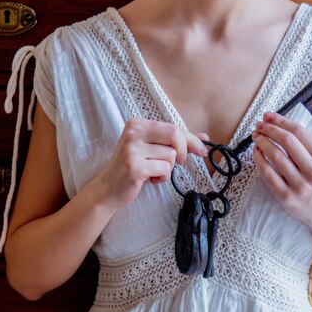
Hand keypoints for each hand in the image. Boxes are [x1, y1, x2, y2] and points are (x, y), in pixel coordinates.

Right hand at [94, 118, 208, 208]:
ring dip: (167, 168)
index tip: (203, 149)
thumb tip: (203, 138)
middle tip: (180, 162)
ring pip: (171, 155)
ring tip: (153, 171)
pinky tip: (149, 179)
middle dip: (182, 151)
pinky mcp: (134, 167)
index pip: (172, 127)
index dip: (191, 139)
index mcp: (137, 124)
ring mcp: (132, 150)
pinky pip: (164, 170)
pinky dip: (162, 178)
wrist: (108, 187)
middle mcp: (133, 133)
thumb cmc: (133, 166)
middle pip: (174, 135)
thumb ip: (176, 141)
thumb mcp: (152, 149)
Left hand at [251, 111, 311, 226]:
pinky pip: (268, 174)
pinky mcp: (286, 197)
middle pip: (287, 141)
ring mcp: (300, 186)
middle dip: (269, 130)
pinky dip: (259, 160)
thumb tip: (273, 121)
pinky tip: (256, 152)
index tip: (268, 116)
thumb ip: (303, 142)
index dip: (280, 121)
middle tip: (259, 125)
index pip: (299, 132)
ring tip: (256, 136)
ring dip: (262, 142)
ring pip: (276, 156)